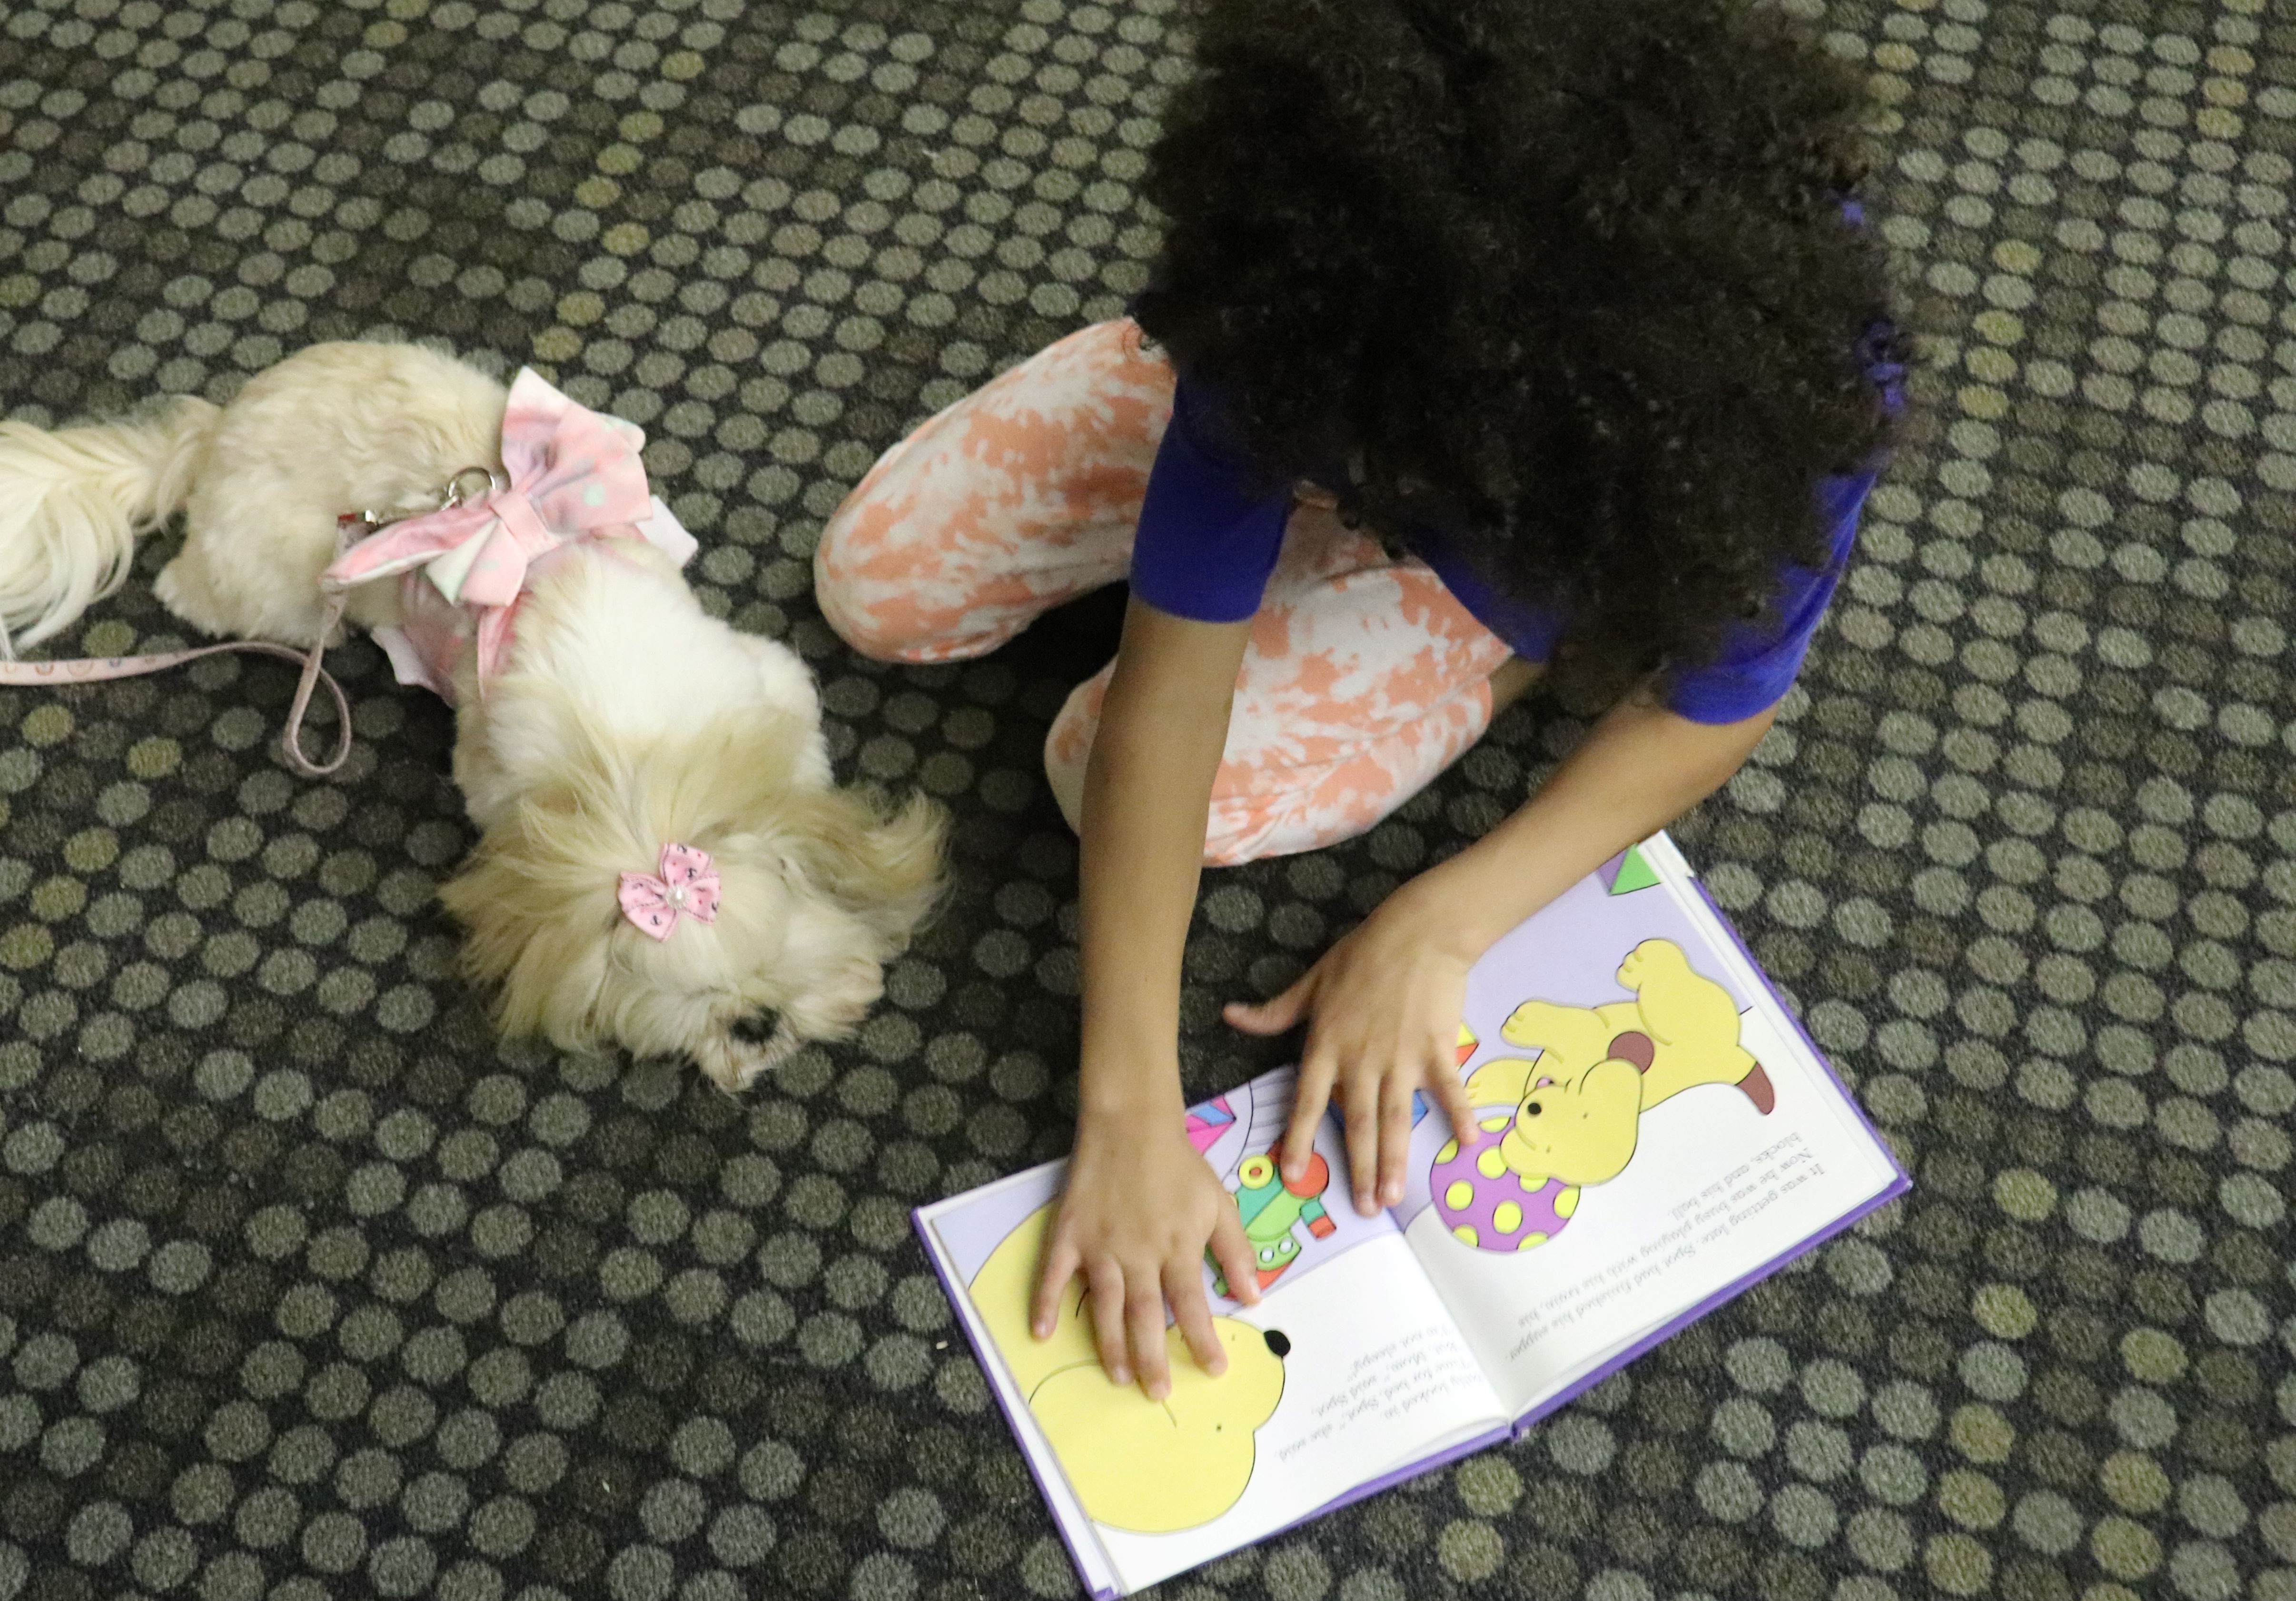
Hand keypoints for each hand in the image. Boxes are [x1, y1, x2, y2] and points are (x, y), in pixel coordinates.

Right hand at [1031, 1110, 1261, 1399]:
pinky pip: (1054, 1274)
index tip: (1213, 1370)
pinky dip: (1045, 1303)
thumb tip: (1255, 1297)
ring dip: (1110, 1344)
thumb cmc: (1179, 1165)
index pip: (1190, 1305)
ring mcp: (1101, 1245)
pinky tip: (1041, 1333)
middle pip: (1145, 1315)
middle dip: (1152, 1358)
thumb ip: (1235, 1251)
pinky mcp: (1070, 1233)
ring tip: (1118, 1376)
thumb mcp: (1218, 1203)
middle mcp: (1139, 1253)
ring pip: (1105, 1305)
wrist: (1132, 1124)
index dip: (1202, 1340)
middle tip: (1156, 1394)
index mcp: (1177, 1247)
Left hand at [1226, 879, 1478, 1215]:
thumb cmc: (1362, 955)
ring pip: (1396, 1116)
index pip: (1309, 1100)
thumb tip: (1230, 1016)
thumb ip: (1275, 1011)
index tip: (1294, 1173)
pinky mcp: (1436, 1047)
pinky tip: (1468, 1143)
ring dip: (1396, 1159)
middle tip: (1363, 1208)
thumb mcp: (1311, 983)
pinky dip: (1459, 1114)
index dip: (1301, 1137)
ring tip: (1394, 1196)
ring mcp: (1401, 1056)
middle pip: (1358, 1122)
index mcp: (1327, 1045)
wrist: (1417, 931)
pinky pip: (1448, 1088)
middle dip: (1359, 1168)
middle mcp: (1361, 1058)